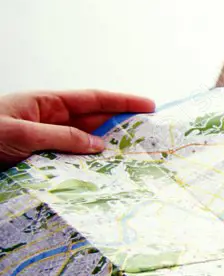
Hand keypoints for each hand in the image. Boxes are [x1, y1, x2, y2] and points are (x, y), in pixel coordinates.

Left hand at [0, 90, 154, 167]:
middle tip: (150, 137)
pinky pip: (70, 163)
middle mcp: (48, 120)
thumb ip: (62, 138)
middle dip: (121, 126)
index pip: (92, 99)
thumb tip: (98, 145)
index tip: (149, 105)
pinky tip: (101, 176)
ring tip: (133, 159)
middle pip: (93, 121)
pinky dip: (87, 168)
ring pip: (84, 145)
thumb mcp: (21, 133)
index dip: (122, 101)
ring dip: (106, 151)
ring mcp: (45, 142)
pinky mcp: (39, 162)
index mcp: (45, 103)